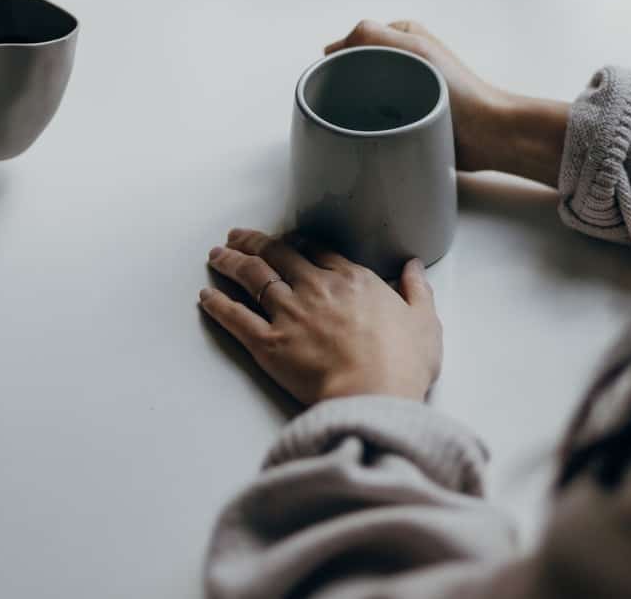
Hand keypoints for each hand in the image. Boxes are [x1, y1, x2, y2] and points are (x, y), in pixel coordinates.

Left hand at [199, 229, 441, 405]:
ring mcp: (289, 313)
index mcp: (352, 280)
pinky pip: (235, 317)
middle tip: (238, 235)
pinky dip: (218, 304)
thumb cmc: (402, 364)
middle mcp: (316, 288)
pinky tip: (206, 296)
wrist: (374, 395)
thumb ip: (417, 290)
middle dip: (254, 242)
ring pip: (252, 277)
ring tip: (217, 254)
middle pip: (277, 254)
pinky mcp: (268, 343)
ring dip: (231, 262)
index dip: (297, 242)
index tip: (286, 239)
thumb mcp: (425, 322)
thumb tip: (414, 267)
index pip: (317, 251)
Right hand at [326, 20, 568, 186]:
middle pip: (355, 70)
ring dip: (356, 109)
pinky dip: (369, 125)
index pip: (354, 42)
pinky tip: (367, 135)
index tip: (335, 80)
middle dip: (345, 86)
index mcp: (403, 37)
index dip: (340, 60)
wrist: (488, 134)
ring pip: (362, 97)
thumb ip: (371, 35)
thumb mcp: (414, 49)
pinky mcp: (408, 118)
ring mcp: (405, 90)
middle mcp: (403, 60)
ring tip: (358, 122)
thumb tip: (331, 48)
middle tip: (343, 106)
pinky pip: (376, 119)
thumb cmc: (459, 90)